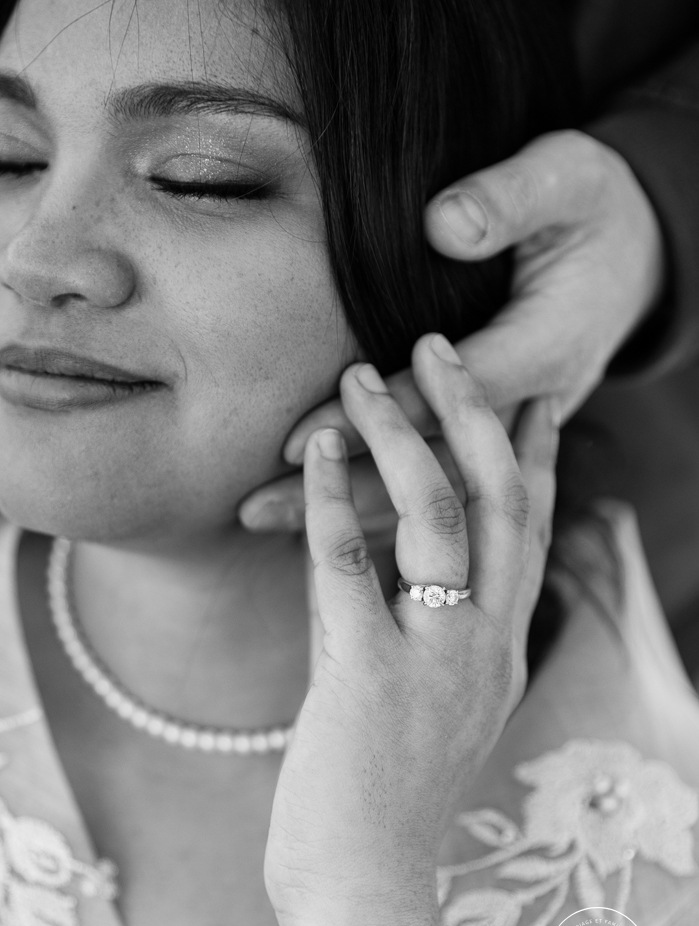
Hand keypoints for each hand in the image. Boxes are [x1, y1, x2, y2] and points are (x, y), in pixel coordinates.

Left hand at [238, 130, 661, 536]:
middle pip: (432, 467)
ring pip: (434, 487)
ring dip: (351, 508)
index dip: (372, 423)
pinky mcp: (499, 431)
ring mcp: (516, 426)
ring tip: (268, 521)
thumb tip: (442, 225)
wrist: (636, 254)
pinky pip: (443, 478)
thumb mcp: (568, 176)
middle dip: (342, 491)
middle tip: (255, 508)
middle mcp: (532, 403)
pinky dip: (385, 500)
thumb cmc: (591, 207)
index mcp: (547, 347)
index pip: (447, 400)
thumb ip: (510, 197)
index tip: (295, 442)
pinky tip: (322, 514)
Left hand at [264, 334, 557, 924]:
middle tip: (443, 346)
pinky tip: (315, 450)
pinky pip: (348, 565)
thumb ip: (430, 635)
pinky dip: (328, 497)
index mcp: (503, 650)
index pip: (534, 533)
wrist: (366, 892)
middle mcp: (487, 646)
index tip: (528, 394)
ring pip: (439, 516)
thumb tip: (402, 571)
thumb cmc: (386, 800)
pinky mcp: (366, 676)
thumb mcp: (432, 706)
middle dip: (477, 414)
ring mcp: (434, 660)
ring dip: (402, 434)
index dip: (533, 455)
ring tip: (366, 374)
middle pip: (505, 502)